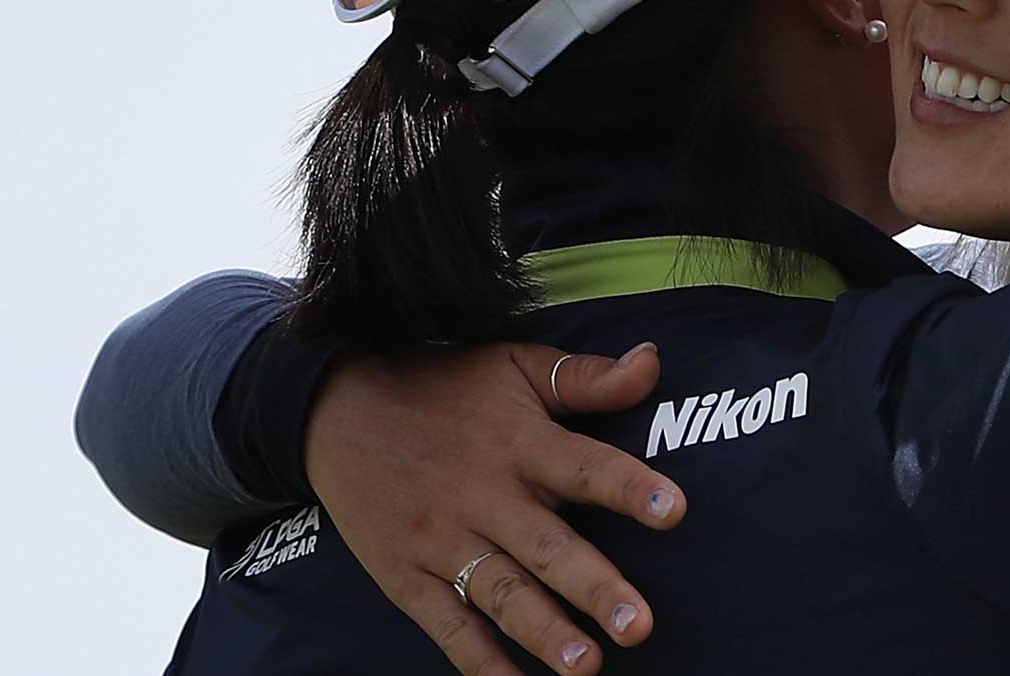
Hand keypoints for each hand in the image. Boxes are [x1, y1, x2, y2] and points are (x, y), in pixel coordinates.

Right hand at [304, 341, 683, 674]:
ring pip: (501, 592)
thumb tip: (653, 363)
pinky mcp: (407, 577)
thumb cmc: (444, 389)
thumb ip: (586, 377)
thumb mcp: (514, 366)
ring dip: (544, 632)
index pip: (585, 466)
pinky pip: (448, 626)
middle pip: (547, 546)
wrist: (335, 411)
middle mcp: (483, 496)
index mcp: (519, 443)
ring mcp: (442, 541)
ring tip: (586, 665)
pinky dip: (479, 662)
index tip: (674, 511)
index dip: (630, 487)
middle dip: (594, 588)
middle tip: (639, 625)